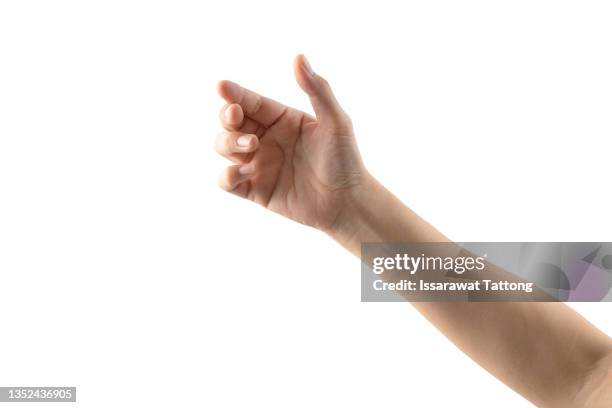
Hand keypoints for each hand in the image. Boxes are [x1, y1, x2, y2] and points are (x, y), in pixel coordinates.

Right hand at [215, 55, 368, 231]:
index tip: (222, 86)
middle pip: (230, 122)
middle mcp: (266, 139)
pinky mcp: (255, 190)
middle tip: (236, 117)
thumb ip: (318, 90)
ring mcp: (259, 165)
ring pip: (224, 147)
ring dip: (228, 142)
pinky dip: (228, 175)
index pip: (250, 102)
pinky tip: (245, 172)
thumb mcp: (336, 121)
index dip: (233, 93)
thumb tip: (299, 57)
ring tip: (250, 146)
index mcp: (281, 119)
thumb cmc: (345, 160)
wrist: (347, 203)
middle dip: (226, 117)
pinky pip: (227, 181)